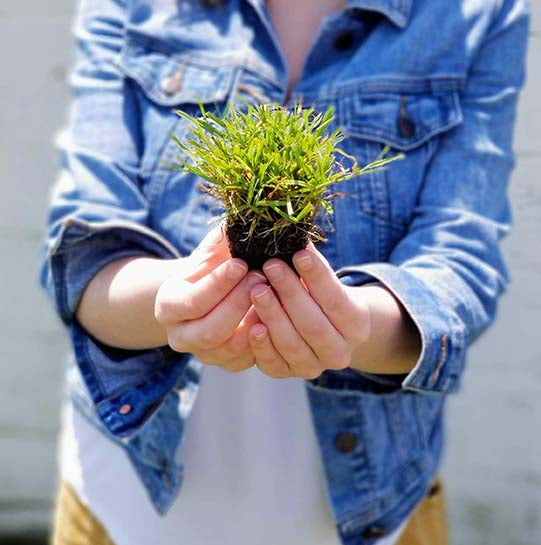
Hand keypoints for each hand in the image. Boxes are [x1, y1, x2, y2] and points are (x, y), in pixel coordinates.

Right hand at [155, 226, 265, 371]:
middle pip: (209, 331)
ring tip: (271, 295)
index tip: (242, 263)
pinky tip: (275, 315)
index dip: (218, 284)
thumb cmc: (211, 268)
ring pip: (228, 349)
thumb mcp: (210, 252)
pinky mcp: (226, 363)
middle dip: (238, 304)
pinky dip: (262, 340)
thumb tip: (242, 216)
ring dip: (254, 322)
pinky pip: (245, 360)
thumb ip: (220, 240)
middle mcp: (179, 336)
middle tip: (262, 278)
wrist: (210, 294)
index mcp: (168, 305)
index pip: (192, 301)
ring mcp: (203, 354)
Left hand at [248, 243, 370, 378]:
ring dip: (273, 315)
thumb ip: (311, 262)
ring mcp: (314, 366)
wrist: (322, 328)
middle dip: (290, 293)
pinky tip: (252, 325)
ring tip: (257, 288)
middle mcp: (340, 351)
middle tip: (271, 266)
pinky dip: (262, 346)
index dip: (317, 277)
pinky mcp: (289, 373)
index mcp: (357, 324)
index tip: (299, 253)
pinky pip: (274, 364)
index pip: (337, 299)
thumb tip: (294, 227)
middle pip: (313, 324)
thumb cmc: (319, 294)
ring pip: (293, 344)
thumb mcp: (323, 278)